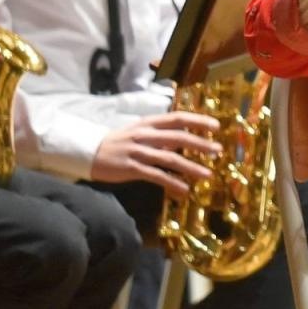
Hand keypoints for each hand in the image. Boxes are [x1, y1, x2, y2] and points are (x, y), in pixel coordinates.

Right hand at [91, 111, 222, 198]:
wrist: (89, 152)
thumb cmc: (118, 142)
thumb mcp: (139, 131)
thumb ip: (161, 134)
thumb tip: (185, 138)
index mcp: (148, 123)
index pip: (177, 118)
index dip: (198, 121)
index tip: (216, 126)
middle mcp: (145, 135)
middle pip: (178, 137)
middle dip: (201, 144)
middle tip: (218, 151)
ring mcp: (138, 151)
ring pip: (170, 158)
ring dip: (191, 167)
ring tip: (208, 175)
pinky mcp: (132, 168)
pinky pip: (156, 175)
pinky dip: (172, 183)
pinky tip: (184, 190)